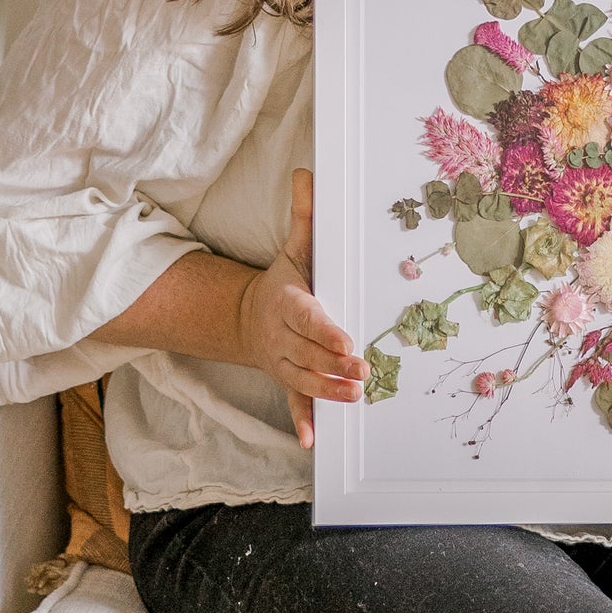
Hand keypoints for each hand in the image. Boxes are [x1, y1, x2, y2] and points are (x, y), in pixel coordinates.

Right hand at [237, 168, 366, 451]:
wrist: (249, 319)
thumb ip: (305, 216)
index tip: (346, 342)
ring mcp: (284, 362)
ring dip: (328, 391)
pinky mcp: (287, 381)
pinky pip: (293, 402)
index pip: (308, 318)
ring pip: (304, 379)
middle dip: (334, 364)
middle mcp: (283, 337)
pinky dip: (301, 420)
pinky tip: (311, 439)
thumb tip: (309, 173)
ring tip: (355, 395)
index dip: (325, 331)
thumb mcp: (294, 248)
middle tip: (362, 372)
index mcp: (289, 303)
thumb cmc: (283, 283)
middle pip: (309, 353)